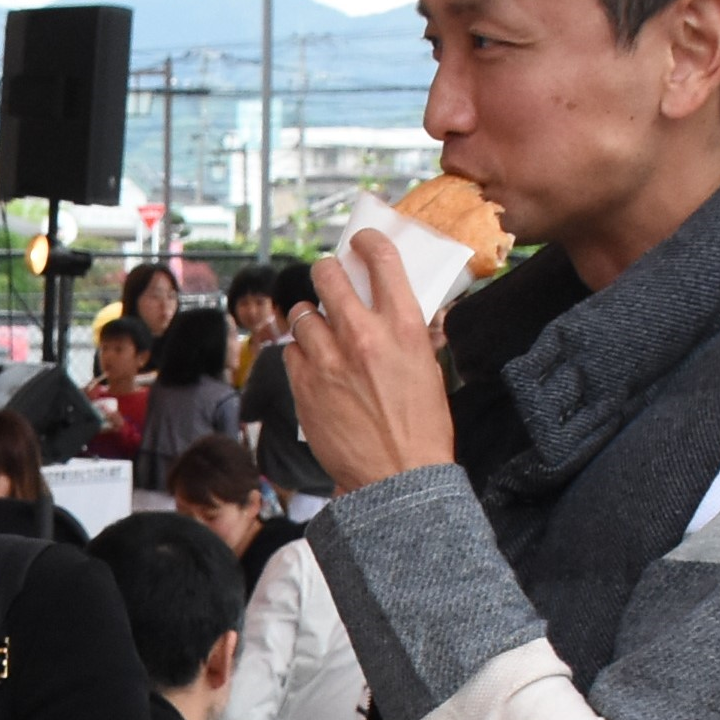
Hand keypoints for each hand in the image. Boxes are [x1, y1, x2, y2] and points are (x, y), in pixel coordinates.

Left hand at [290, 233, 460, 492]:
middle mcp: (363, 335)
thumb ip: (411, 335)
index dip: (367, 241)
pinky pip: (291, 350)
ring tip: (319, 330)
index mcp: (403, 326)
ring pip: (302, 313)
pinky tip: (313, 364)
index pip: (381, 260)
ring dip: (310, 318)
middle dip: (327, 272)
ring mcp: (328, 360)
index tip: (360, 242)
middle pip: (328, 276)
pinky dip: (300, 352)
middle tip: (329, 279)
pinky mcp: (303, 384)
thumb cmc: (421, 428)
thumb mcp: (429, 369)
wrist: (395, 477)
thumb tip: (403, 312)